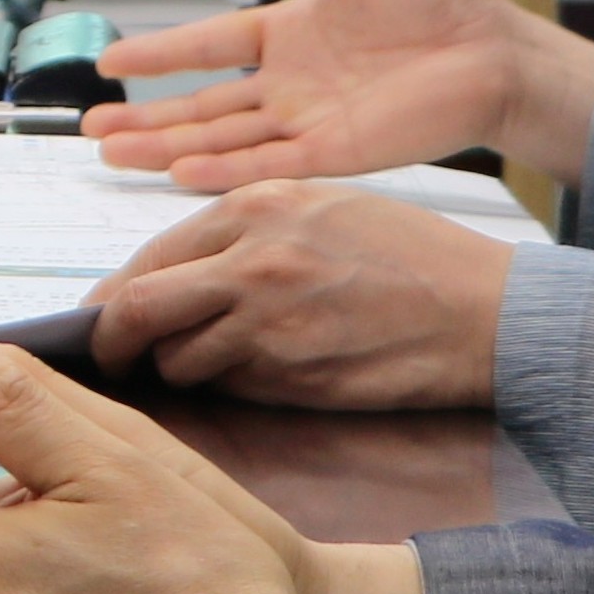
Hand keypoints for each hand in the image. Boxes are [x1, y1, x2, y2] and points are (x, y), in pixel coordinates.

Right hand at [80, 0, 593, 187]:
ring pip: (220, 138)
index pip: (209, 46)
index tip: (111, 61)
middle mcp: (289, 84)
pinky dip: (225, 168)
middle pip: (200, 104)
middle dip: (144, 118)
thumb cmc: (451, 2)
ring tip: (111, 155)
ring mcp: (307, 121)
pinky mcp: (335, 151)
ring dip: (166, 148)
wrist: (501, 54)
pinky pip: (268, 162)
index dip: (161, 54)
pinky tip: (180, 172)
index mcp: (292, 34)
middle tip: (91, 129)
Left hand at [83, 182, 514, 410]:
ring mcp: (268, 322)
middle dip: (113, 343)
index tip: (106, 318)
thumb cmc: (413, 259)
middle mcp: (251, 259)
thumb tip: (173, 275)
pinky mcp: (291, 375)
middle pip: (136, 309)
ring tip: (213, 365)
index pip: (148, 255)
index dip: (115, 296)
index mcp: (255, 205)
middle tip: (113, 361)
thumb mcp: (323, 209)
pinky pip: (229, 387)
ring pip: (178, 358)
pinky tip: (263, 375)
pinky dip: (228, 388)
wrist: (486, 314)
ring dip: (180, 370)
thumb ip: (245, 233)